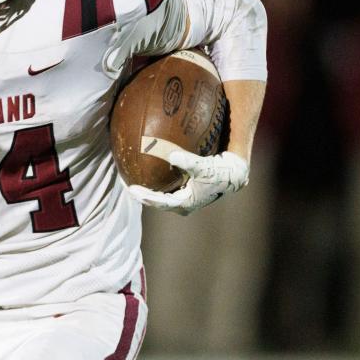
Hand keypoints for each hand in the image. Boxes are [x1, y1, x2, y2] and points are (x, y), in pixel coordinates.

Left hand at [127, 150, 248, 215]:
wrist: (233, 175)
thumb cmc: (219, 172)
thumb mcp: (204, 167)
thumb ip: (188, 162)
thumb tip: (171, 155)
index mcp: (185, 203)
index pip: (159, 202)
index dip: (145, 196)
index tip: (131, 189)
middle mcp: (182, 204)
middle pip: (156, 201)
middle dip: (141, 194)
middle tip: (125, 184)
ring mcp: (184, 199)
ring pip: (160, 196)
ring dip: (148, 190)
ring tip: (131, 179)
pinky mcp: (186, 192)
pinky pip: (166, 188)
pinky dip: (157, 182)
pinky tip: (148, 171)